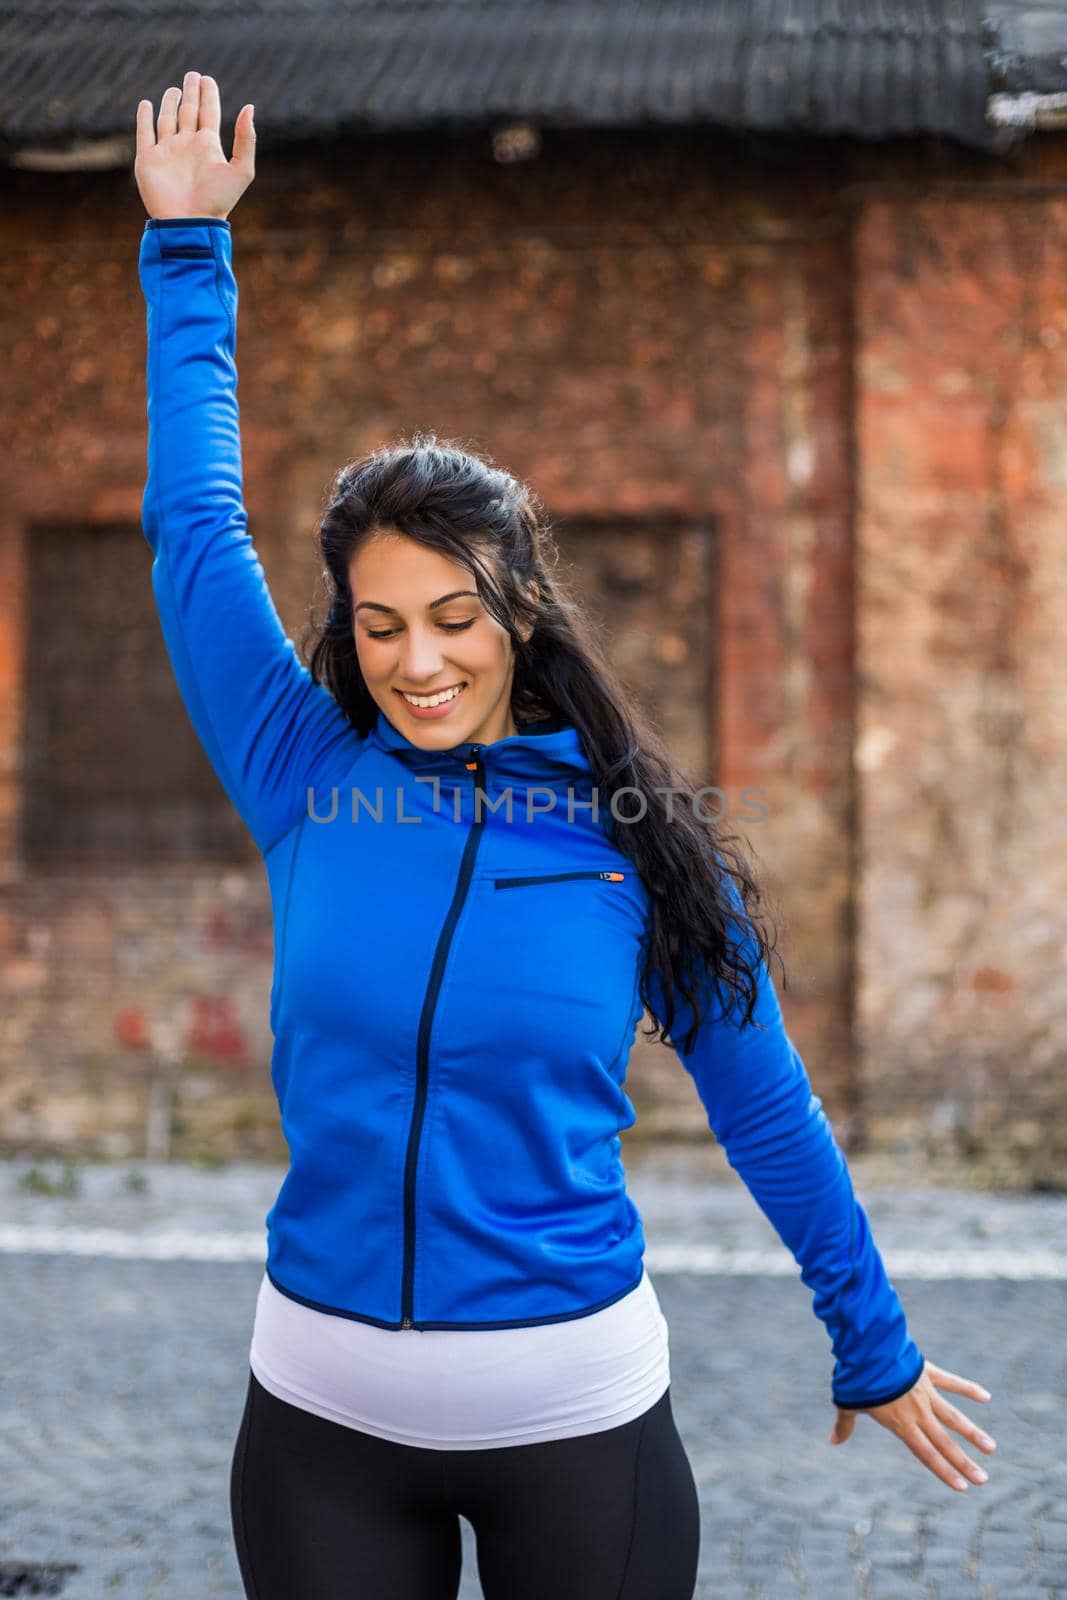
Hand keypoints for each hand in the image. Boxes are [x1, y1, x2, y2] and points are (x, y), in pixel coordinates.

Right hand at [134, 70, 254, 221]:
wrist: (189, 222)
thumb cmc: (217, 201)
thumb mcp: (241, 170)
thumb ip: (246, 139)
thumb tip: (249, 107)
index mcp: (208, 146)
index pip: (208, 113)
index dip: (208, 95)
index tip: (207, 79)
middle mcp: (187, 146)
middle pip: (188, 112)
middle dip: (190, 93)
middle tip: (193, 75)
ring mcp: (167, 151)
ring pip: (167, 120)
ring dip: (170, 103)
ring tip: (175, 89)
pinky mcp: (148, 159)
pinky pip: (144, 134)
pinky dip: (144, 118)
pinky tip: (147, 104)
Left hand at [829, 1358, 996, 1492]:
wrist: (868, 1348)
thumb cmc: (856, 1378)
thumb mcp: (848, 1403)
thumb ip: (844, 1425)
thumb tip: (832, 1442)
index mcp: (901, 1424)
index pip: (927, 1454)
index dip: (944, 1472)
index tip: (962, 1488)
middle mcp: (918, 1412)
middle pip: (945, 1442)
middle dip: (964, 1463)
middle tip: (984, 1480)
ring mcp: (926, 1392)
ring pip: (954, 1417)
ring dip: (973, 1433)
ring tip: (991, 1447)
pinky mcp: (928, 1373)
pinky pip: (952, 1382)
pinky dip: (968, 1389)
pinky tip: (985, 1396)